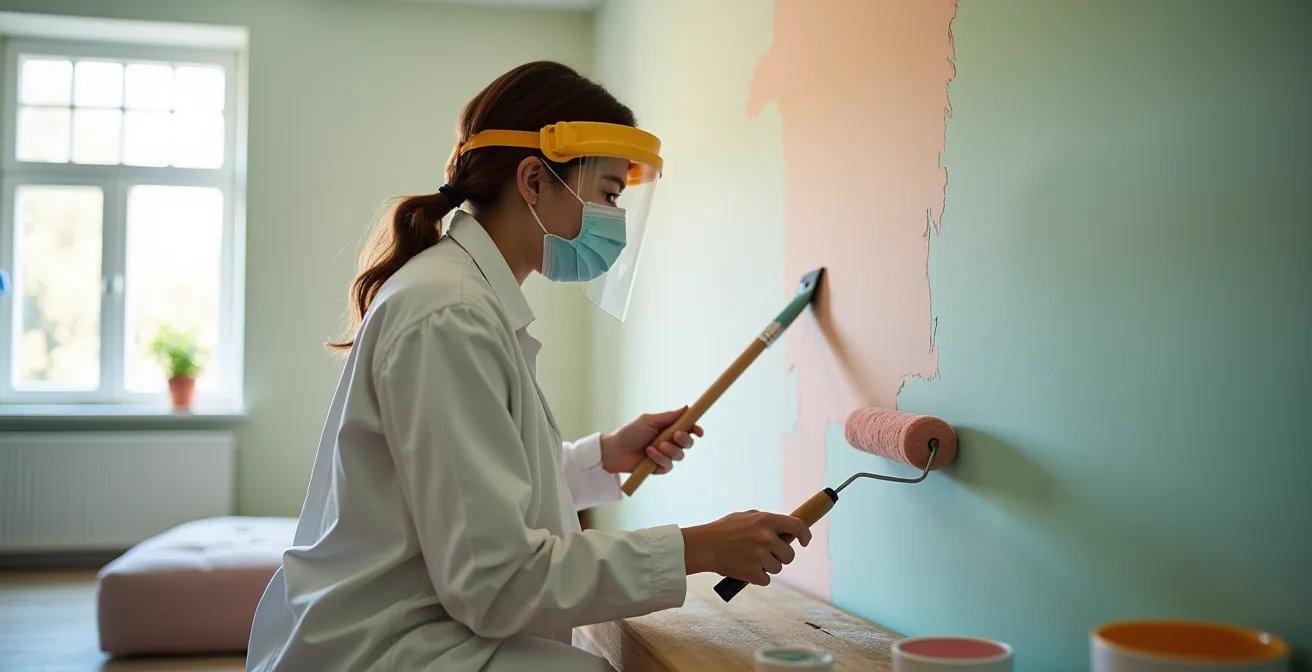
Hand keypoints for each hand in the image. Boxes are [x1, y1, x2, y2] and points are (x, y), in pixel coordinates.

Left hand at [600, 406, 703, 474]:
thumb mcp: (649, 421)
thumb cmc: (630, 432)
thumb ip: (669, 416)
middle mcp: (669, 442)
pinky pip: (668, 465)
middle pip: (688, 443)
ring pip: (680, 455)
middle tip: (675, 435)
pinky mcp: (659, 467)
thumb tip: (687, 408)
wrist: (615, 450)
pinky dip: (659, 459)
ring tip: (656, 446)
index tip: (698, 431)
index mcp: (668, 428)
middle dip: (684, 440)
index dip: (696, 430)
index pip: (688, 429)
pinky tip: (649, 454)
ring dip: (670, 450)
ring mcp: (665, 456)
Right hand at [680, 511, 811, 585]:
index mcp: (766, 520)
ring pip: (778, 568)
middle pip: (789, 555)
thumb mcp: (746, 517)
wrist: (703, 546)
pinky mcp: (753, 573)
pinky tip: (745, 569)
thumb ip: (766, 522)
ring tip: (749, 560)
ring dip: (767, 567)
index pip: (797, 526)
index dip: (805, 535)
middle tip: (766, 554)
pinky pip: (766, 580)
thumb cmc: (723, 530)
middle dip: (781, 556)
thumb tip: (785, 530)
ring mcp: (760, 556)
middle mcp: (766, 538)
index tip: (804, 542)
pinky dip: (757, 577)